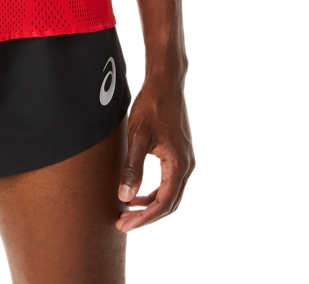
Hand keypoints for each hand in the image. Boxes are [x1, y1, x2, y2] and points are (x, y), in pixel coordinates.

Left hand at [116, 76, 194, 231]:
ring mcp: (185, 160)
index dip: (143, 218)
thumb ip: (132, 167)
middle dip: (146, 217)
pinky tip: (136, 193)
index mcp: (178, 164)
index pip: (162, 203)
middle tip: (122, 223)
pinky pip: (169, 183)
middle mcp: (186, 165)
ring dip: (150, 206)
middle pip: (169, 203)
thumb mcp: (138, 136)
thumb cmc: (151, 106)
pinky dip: (154, 193)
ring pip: (170, 195)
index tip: (123, 224)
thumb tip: (125, 197)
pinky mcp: (180, 154)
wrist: (166, 83)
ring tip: (127, 211)